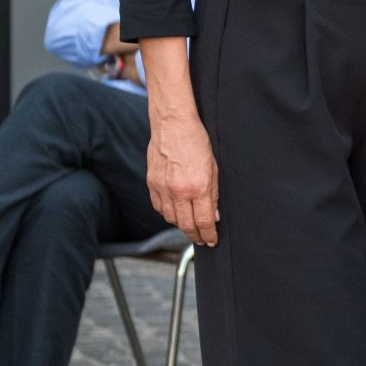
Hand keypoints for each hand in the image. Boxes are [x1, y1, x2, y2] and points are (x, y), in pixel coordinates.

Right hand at [148, 114, 220, 245]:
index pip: (203, 221)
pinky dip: (167, 214)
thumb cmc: (197, 142)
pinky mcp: (151, 183)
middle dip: (196, 236)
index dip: (208, 235)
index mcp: (197, 187)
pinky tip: (175, 213)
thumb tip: (213, 216)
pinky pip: (158, 207)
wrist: (173, 125)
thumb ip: (213, 195)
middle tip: (202, 239)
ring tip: (190, 226)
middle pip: (186, 225)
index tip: (212, 241)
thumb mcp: (213, 168)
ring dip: (181, 226)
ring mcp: (162, 188)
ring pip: (170, 218)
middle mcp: (178, 191)